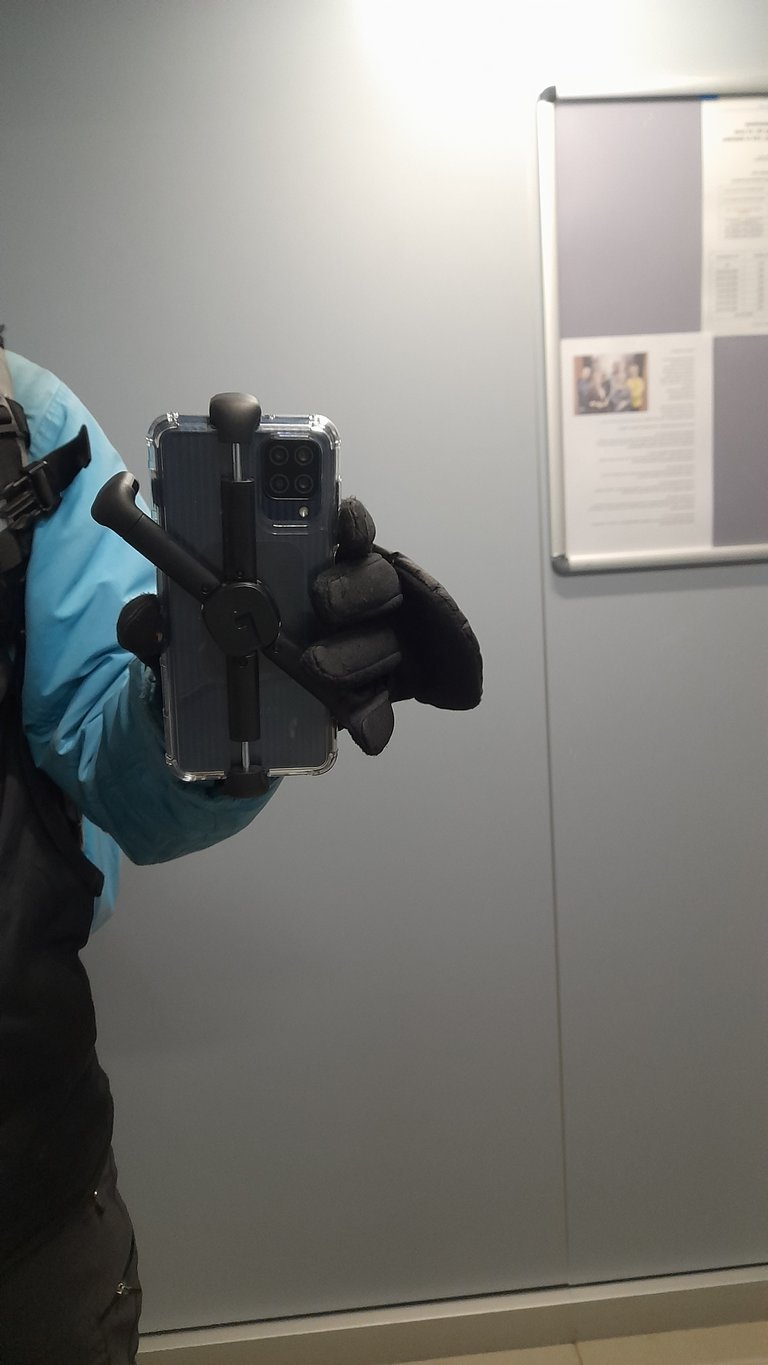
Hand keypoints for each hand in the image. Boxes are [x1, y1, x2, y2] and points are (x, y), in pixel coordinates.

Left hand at [116, 498, 483, 758]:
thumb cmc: (211, 662)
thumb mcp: (175, 641)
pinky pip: (383, 706)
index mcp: (305, 569)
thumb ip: (157, 625)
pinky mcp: (372, 698)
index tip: (340, 515)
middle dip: (357, 584)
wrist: (224, 730)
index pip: (341, 530)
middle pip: (376, 577)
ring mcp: (366, 650)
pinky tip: (364, 731)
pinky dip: (376, 716)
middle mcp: (345, 603)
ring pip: (386, 638)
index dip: (349, 520)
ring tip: (319, 672)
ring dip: (360, 651)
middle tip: (322, 600)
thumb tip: (146, 616)